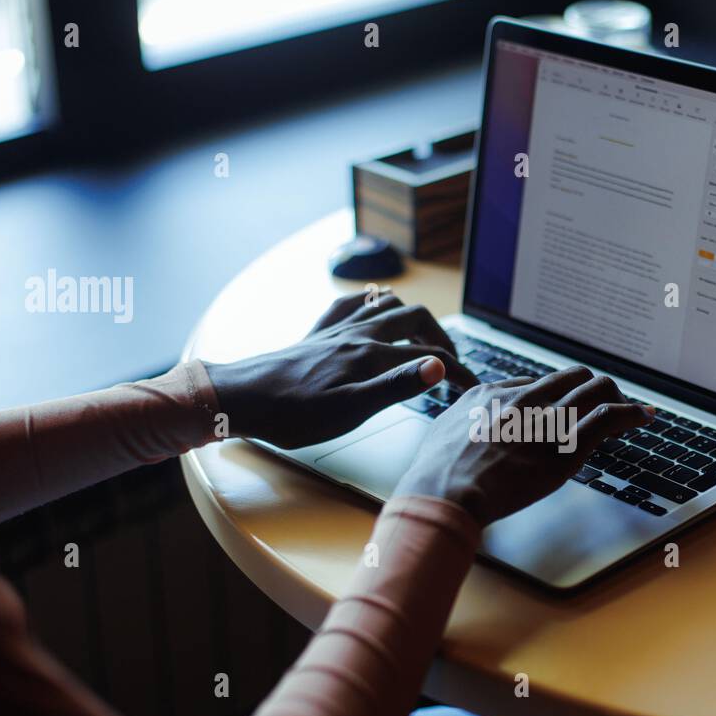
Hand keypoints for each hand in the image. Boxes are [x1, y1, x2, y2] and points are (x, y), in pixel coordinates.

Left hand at [203, 290, 477, 448]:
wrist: (243, 398)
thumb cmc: (293, 413)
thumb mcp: (352, 409)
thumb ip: (398, 386)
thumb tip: (438, 366)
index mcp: (371, 355)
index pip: (430, 357)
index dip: (458, 371)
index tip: (472, 387)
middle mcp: (358, 334)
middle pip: (414, 318)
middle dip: (440, 335)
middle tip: (451, 359)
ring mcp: (337, 329)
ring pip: (384, 304)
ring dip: (410, 315)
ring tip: (420, 336)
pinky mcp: (317, 333)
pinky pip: (349, 304)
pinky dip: (369, 303)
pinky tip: (369, 313)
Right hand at [394, 366, 652, 526]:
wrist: (445, 493)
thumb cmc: (437, 477)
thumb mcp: (443, 435)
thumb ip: (463, 424)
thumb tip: (468, 427)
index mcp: (489, 395)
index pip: (534, 384)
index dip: (554, 395)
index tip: (564, 405)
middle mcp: (522, 400)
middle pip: (569, 377)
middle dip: (590, 387)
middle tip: (602, 400)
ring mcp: (545, 420)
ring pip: (594, 390)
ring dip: (616, 396)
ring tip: (630, 406)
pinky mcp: (565, 445)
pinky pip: (608, 417)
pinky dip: (631, 413)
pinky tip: (643, 416)